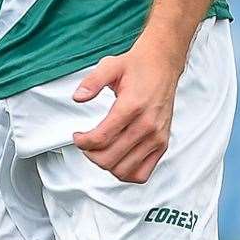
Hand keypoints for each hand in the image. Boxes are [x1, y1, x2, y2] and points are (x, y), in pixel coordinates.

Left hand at [72, 40, 183, 182]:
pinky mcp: (162, 144)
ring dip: (106, 164)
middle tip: (85, 143)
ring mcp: (157, 138)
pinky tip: (116, 158)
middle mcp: (147, 126)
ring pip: (125, 169)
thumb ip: (92, 81)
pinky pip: (143, 173)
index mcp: (132, 107)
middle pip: (110, 158)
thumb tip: (78, 97)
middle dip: (90, 154)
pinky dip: (125, 172)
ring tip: (99, 150)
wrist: (162, 66)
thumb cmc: (137, 67)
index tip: (77, 136)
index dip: (82, 142)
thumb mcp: (110, 66)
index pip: (101, 138)